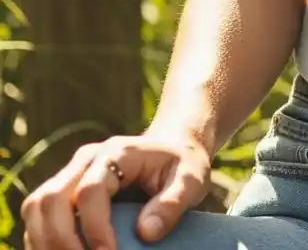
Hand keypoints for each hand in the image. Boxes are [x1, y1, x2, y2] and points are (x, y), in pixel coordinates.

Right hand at [22, 132, 210, 249]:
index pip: (90, 191)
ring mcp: (72, 172)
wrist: (173, 146)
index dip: (95, 229)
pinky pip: (38, 215)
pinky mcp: (65, 189)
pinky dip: (41, 239)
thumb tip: (145, 232)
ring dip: (43, 242)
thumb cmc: (182, 163)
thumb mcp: (192, 178)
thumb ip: (173, 202)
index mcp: (117, 153)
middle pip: (51, 198)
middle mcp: (87, 159)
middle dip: (60, 241)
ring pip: (35, 205)